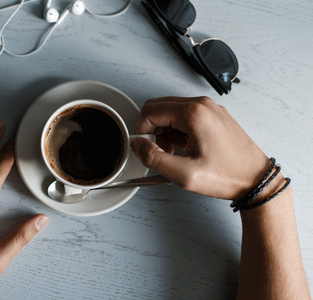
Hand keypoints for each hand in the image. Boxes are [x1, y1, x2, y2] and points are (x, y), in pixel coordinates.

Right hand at [131, 97, 268, 199]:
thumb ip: (153, 158)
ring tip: (173, 152)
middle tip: (157, 151)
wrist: (256, 180)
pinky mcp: (213, 116)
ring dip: (164, 130)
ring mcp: (209, 109)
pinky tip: (184, 148)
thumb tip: (137, 144)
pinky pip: (185, 115)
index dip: (141, 131)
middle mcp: (202, 105)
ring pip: (171, 111)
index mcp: (193, 113)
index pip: (150, 112)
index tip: (144, 148)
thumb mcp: (183, 174)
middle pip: (159, 107)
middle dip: (151, 129)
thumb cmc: (227, 176)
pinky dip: (177, 130)